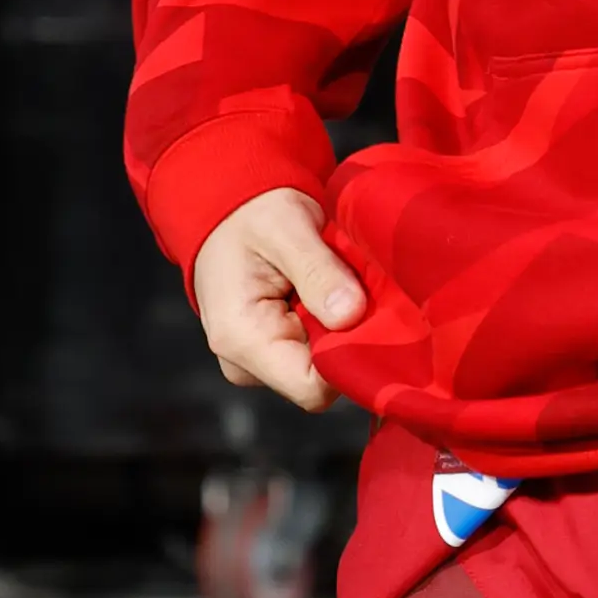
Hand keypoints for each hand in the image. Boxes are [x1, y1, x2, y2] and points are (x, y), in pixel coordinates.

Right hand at [192, 187, 365, 412]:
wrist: (227, 210)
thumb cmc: (252, 214)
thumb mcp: (287, 229)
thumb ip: (317, 272)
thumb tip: (350, 315)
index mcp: (240, 340)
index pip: (311, 387)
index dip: (348, 360)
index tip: (370, 316)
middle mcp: (246, 364)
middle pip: (320, 380)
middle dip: (347, 339)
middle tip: (357, 288)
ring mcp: (259, 362)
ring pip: (322, 367)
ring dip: (341, 329)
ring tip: (338, 284)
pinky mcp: (274, 352)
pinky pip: (316, 352)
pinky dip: (332, 325)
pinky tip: (330, 293)